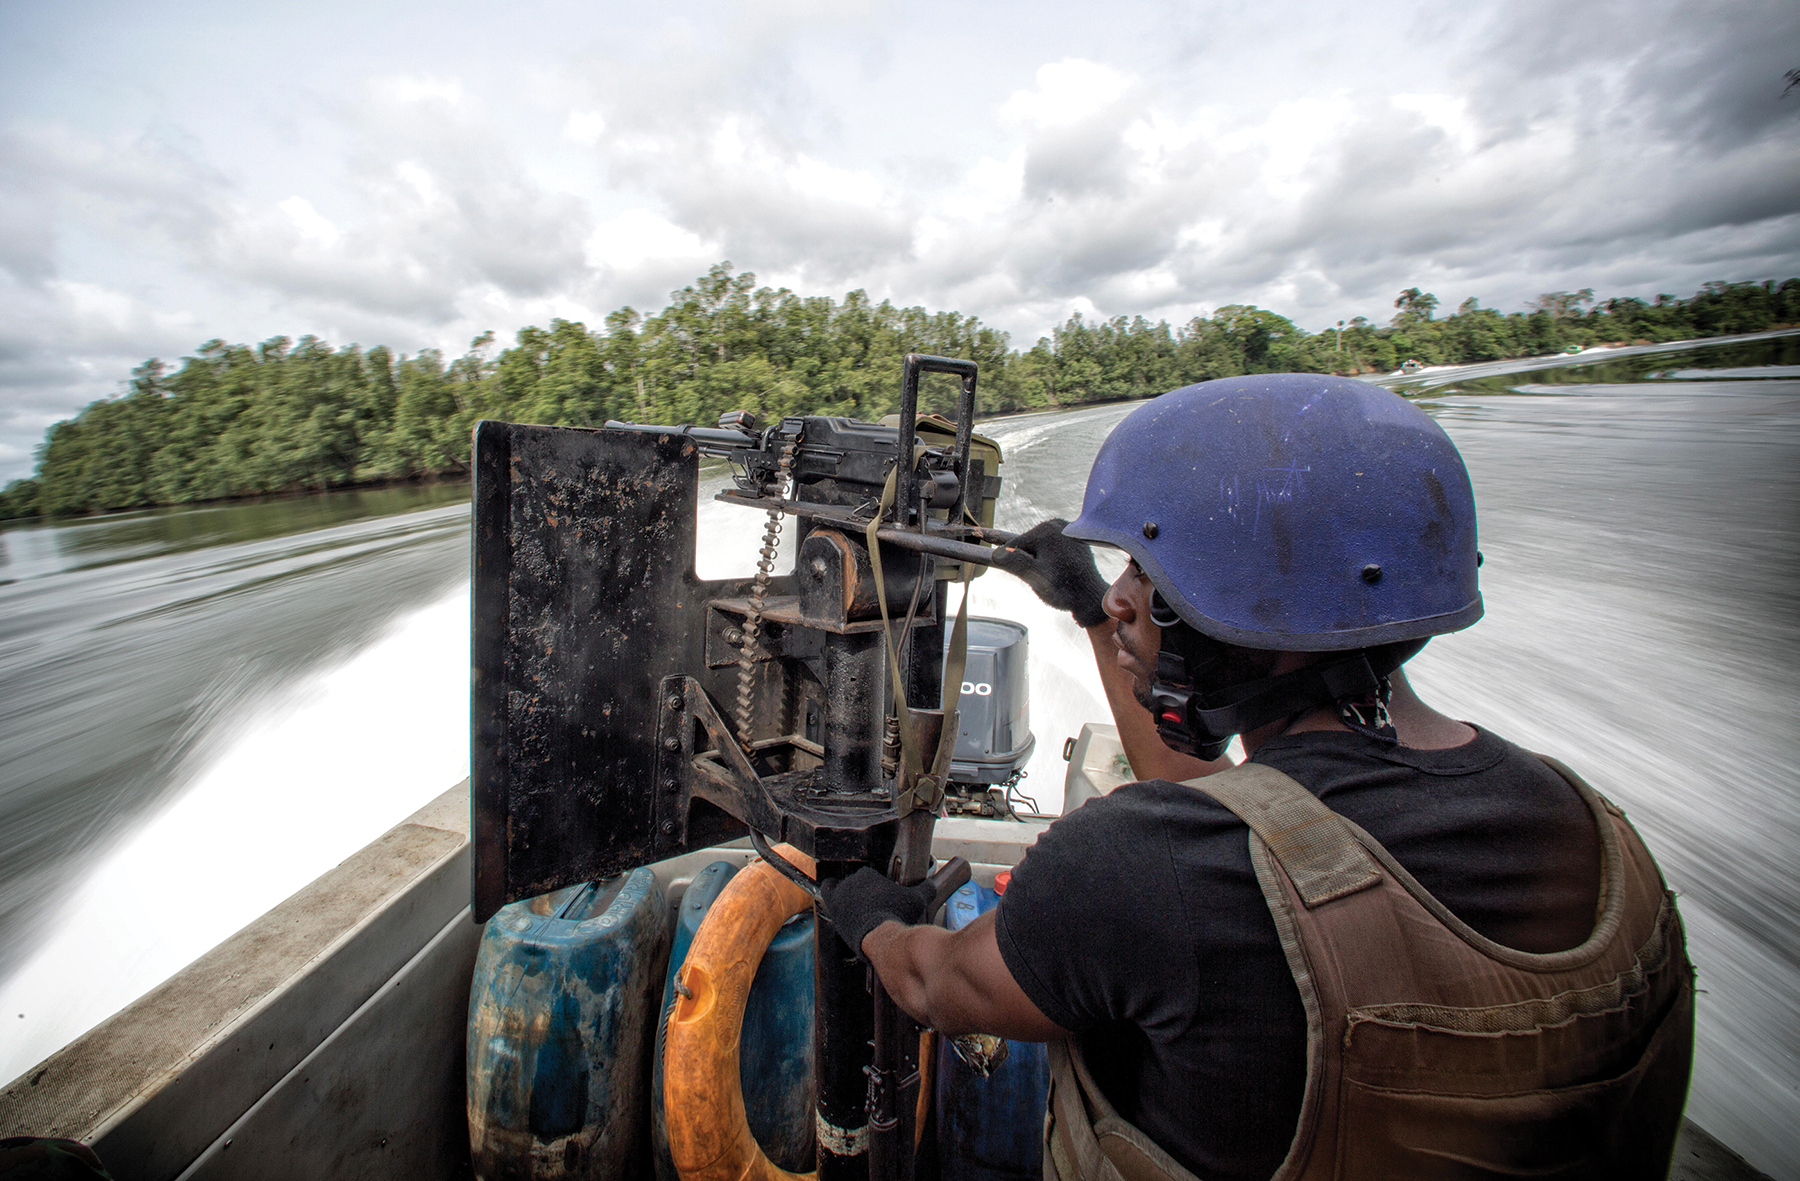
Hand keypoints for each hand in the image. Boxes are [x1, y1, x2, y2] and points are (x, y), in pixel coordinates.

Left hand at [820, 867, 935, 960]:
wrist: (879, 937)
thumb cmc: (896, 915)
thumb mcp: (916, 900)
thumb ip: (925, 888)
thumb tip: (932, 885)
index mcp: (867, 874)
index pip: (868, 873)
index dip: (875, 884)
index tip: (881, 894)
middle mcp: (850, 882)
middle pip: (854, 881)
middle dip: (862, 890)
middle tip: (871, 902)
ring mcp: (839, 896)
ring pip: (839, 887)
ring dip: (846, 893)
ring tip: (856, 904)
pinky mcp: (833, 910)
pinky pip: (827, 895)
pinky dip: (834, 898)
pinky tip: (840, 904)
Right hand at [989, 519, 1109, 628]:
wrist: (1090, 597)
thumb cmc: (1063, 589)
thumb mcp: (1034, 577)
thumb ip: (1015, 562)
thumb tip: (998, 554)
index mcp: (1045, 530)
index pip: (1014, 544)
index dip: (1016, 563)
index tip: (1031, 576)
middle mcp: (1058, 524)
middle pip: (1028, 543)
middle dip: (1030, 560)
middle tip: (1045, 577)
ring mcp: (1068, 530)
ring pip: (1040, 546)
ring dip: (1040, 560)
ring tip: (1054, 575)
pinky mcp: (1075, 538)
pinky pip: (1054, 547)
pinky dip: (1052, 558)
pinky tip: (1061, 570)